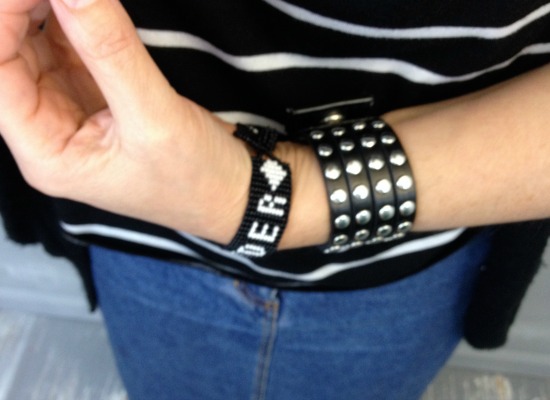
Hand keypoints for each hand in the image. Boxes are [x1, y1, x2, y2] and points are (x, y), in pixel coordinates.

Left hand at [0, 0, 256, 242]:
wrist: (234, 193)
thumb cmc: (195, 179)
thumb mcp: (155, 119)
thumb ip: (112, 50)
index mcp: (47, 153)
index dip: (3, 19)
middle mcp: (50, 132)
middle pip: (10, 57)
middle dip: (22, 10)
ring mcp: (75, 112)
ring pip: (39, 47)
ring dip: (49, 10)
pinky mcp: (101, 96)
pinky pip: (73, 48)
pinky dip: (75, 18)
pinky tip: (83, 3)